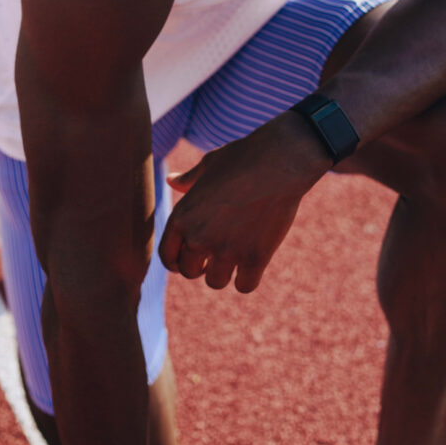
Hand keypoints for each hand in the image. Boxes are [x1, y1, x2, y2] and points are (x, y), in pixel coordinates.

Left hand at [158, 113, 336, 291]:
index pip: (167, 257)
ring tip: (233, 260)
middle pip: (190, 272)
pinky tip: (252, 266)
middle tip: (213, 258)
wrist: (278, 162)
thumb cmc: (241, 159)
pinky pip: (244, 286)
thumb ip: (188, 180)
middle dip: (199, 267)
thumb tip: (172, 179)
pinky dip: (247, 279)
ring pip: (215, 282)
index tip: (189, 259)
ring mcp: (226, 250)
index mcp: (181, 217)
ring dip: (223, 274)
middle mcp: (198, 238)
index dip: (177, 261)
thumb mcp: (207, 166)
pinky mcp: (255, 257)